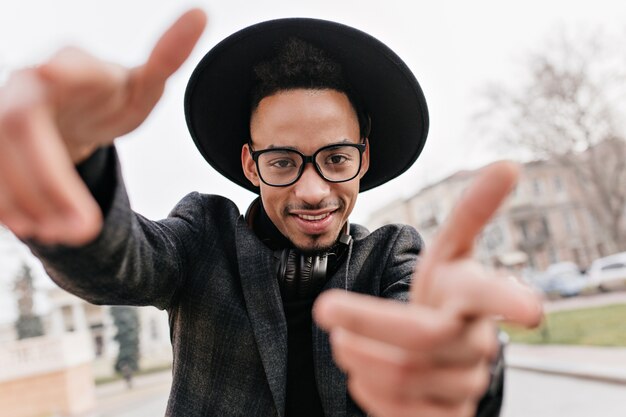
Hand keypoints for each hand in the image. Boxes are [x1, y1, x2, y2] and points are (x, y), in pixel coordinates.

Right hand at [0, 9, 205, 244]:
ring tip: (69, 236)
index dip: (61, 70)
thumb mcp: (143, 84)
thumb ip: (168, 56)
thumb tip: (204, 12)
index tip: (53, 73)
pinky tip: (37, 229)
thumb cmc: (110, 98)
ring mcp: (2, 111)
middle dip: (50, 180)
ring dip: (30, 201)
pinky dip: (10, 205)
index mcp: (74, 66)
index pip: (65, 65)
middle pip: (21, 124)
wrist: (69, 114)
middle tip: (84, 229)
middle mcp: (29, 84)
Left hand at [314, 161, 542, 416]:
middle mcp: (477, 343)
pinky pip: (396, 411)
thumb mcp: (450, 256)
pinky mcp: (445, 416)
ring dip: (358, 355)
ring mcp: (463, 384)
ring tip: (343, 342)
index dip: (508, 300)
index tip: (530, 310)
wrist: (441, 353)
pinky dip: (367, 389)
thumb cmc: (445, 297)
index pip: (493, 295)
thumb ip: (472, 213)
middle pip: (420, 337)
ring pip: (401, 377)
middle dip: (365, 322)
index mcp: (476, 297)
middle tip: (324, 309)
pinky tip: (363, 374)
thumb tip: (510, 164)